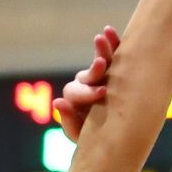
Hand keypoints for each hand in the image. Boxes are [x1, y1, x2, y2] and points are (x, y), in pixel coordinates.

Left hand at [54, 26, 118, 140]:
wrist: (115, 141)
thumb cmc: (95, 140)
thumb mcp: (82, 136)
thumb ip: (69, 122)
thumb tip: (56, 102)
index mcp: (74, 102)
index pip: (75, 93)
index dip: (86, 92)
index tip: (102, 93)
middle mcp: (84, 86)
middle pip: (85, 74)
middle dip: (94, 70)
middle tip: (102, 65)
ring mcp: (98, 79)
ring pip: (98, 62)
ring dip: (102, 50)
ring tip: (104, 38)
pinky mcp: (113, 73)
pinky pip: (112, 57)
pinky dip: (111, 44)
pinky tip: (109, 30)